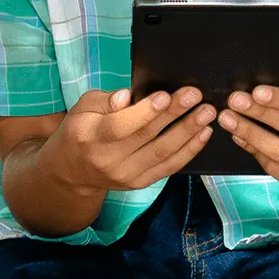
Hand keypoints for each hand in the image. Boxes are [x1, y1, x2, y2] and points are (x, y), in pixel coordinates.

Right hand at [49, 87, 215, 192]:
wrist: (71, 171)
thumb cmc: (81, 130)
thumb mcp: (83, 108)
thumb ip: (105, 100)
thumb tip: (126, 96)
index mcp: (91, 137)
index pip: (120, 126)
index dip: (145, 112)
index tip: (165, 95)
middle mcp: (109, 160)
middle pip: (147, 136)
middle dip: (175, 114)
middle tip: (195, 95)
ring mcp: (126, 175)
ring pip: (163, 153)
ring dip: (189, 132)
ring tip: (207, 112)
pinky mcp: (140, 182)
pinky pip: (169, 167)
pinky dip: (190, 150)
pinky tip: (204, 133)